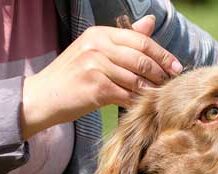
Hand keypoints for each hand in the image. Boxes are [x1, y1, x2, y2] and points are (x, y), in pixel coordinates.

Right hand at [20, 15, 182, 138]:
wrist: (41, 97)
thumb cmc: (70, 77)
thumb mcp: (94, 51)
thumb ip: (124, 40)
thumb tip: (150, 22)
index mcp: (99, 34)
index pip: (140, 40)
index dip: (162, 54)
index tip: (176, 66)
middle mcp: (97, 46)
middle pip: (141, 58)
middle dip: (161, 72)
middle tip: (172, 83)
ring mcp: (95, 66)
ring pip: (136, 78)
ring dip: (152, 89)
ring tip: (160, 96)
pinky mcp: (95, 88)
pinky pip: (126, 95)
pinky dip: (138, 101)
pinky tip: (144, 106)